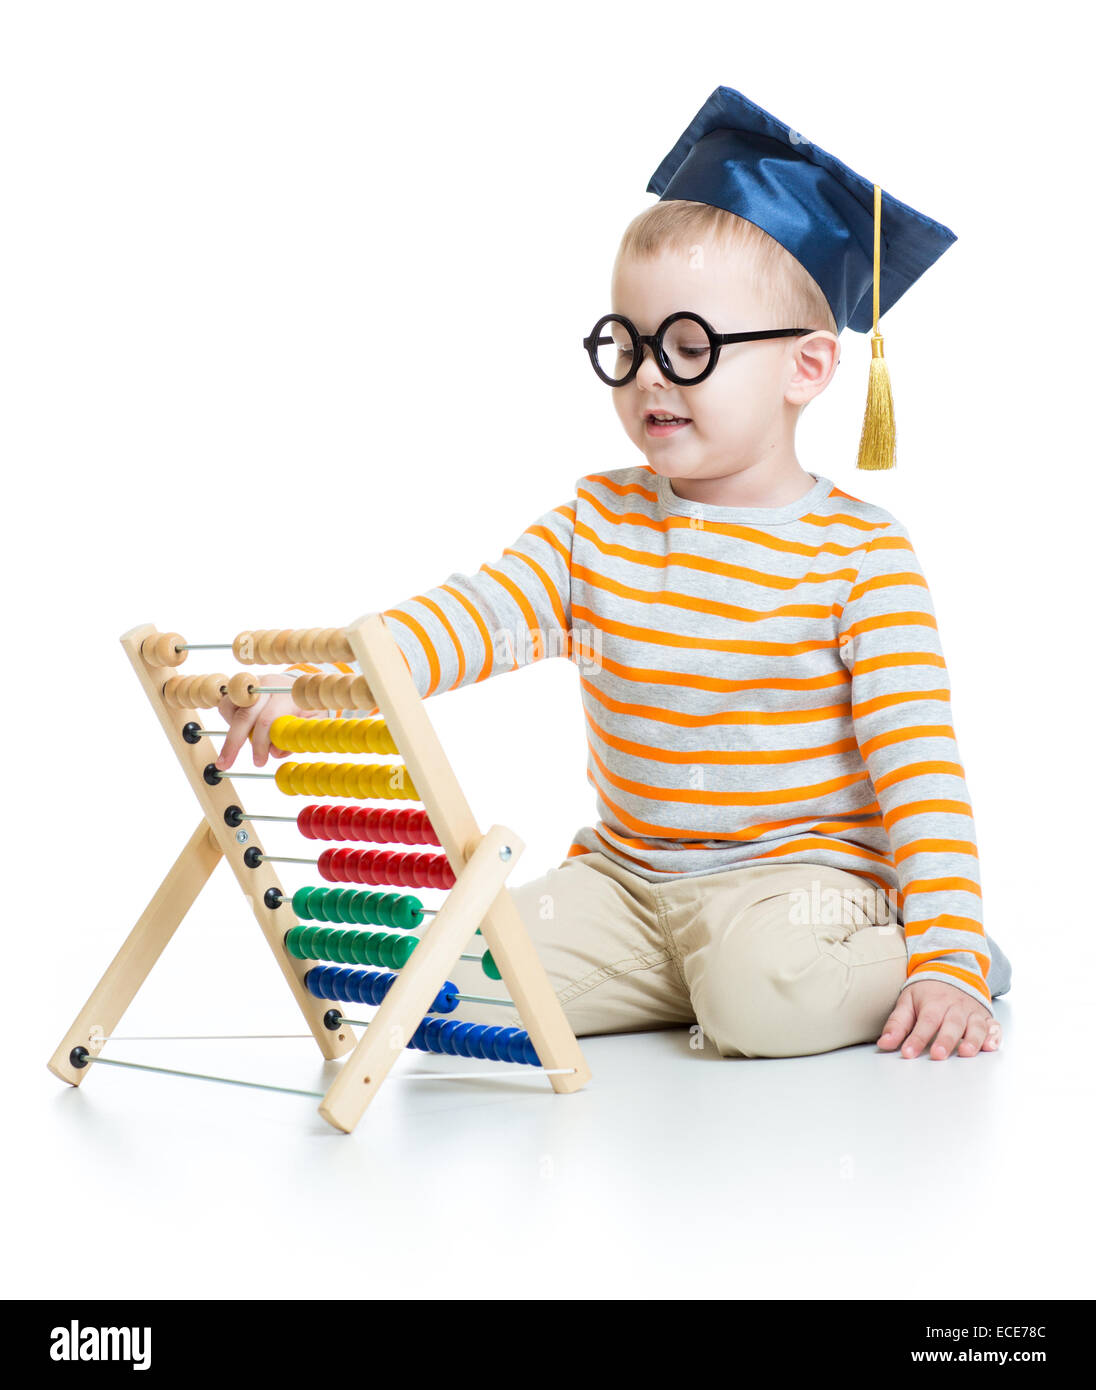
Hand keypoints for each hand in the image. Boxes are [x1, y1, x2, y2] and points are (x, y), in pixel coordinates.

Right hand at [214, 677, 299, 770]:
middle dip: (234, 742)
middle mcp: (265, 686)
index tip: (259, 762)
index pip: (267, 720)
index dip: (260, 744)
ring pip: (229, 707)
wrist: (299, 688)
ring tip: (241, 741)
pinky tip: (242, 727)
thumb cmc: (305, 708)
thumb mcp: (310, 722)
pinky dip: (229, 720)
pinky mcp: (240, 687)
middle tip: (226, 763)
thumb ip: (294, 737)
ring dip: (232, 729)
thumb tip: (274, 753)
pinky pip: (226, 705)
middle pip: (244, 715)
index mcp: (285, 694)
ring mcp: (250, 685)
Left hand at [876, 979, 1001, 1059]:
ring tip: (966, 1053)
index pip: (925, 1022)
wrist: (952, 971)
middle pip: (951, 1025)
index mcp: (934, 1002)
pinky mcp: (986, 1018)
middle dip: (945, 1040)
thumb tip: (884, 1044)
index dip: (916, 1038)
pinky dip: (995, 1036)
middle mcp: (955, 1007)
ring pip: (975, 1026)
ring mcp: (972, 1012)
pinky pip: (994, 1026)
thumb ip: (897, 1024)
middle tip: (938, 1055)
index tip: (908, 1053)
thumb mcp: (907, 1001)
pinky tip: (991, 1046)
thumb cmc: (927, 992)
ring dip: (972, 1040)